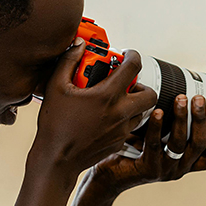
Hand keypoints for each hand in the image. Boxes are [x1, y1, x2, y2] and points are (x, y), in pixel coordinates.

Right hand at [32, 44, 158, 171]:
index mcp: (107, 95)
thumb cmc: (55, 125)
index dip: (132, 55)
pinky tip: (106, 117)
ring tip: (116, 100)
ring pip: (143, 111)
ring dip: (134, 102)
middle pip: (150, 93)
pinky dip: (124, 118)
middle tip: (126, 83)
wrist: (57, 160)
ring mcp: (122, 129)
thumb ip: (68, 61)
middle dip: (141, 84)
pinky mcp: (120, 142)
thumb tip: (78, 45)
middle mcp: (120, 112)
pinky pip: (131, 126)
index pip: (133, 66)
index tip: (127, 54)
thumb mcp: (55, 87)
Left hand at [89, 92, 205, 195]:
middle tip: (198, 99)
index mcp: (184, 164)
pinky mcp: (147, 169)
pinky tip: (158, 112)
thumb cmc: (133, 155)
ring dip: (182, 119)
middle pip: (199, 145)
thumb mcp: (157, 142)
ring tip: (180, 100)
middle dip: (200, 119)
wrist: (109, 176)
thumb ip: (170, 128)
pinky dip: (157, 127)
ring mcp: (163, 171)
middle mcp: (178, 170)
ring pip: (179, 144)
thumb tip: (178, 96)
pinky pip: (155, 146)